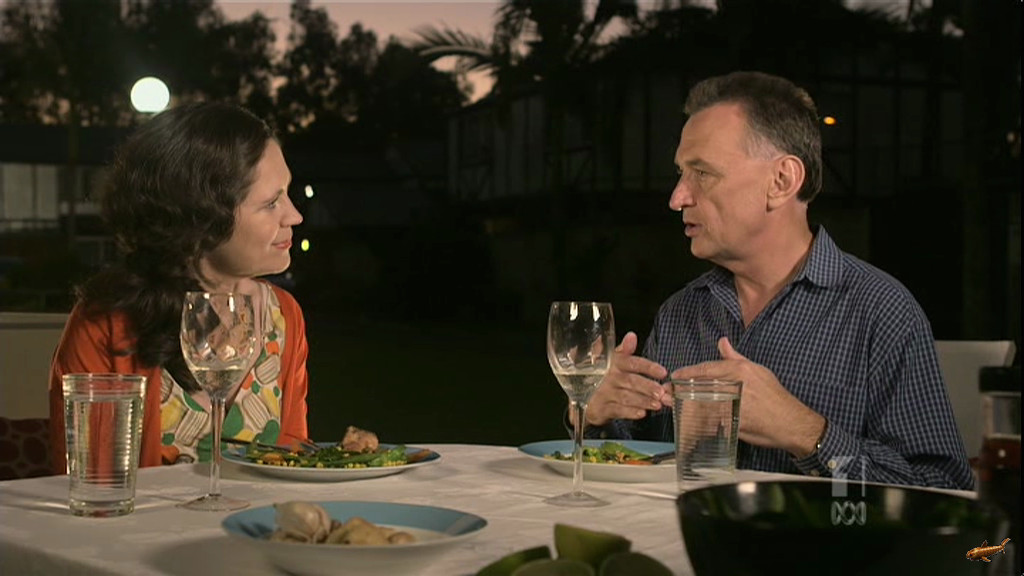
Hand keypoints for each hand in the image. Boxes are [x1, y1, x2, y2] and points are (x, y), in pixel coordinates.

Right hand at [574, 331, 669, 426]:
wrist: (581, 394)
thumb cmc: (602, 376)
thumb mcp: (612, 360)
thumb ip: (625, 350)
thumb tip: (631, 336)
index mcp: (613, 363)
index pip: (632, 362)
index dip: (648, 367)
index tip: (663, 372)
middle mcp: (608, 377)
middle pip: (630, 381)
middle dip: (647, 387)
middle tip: (661, 392)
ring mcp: (603, 393)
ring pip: (626, 397)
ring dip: (642, 401)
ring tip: (656, 404)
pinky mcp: (600, 408)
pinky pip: (617, 410)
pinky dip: (630, 412)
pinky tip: (641, 413)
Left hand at [671, 337, 824, 457]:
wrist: (791, 423)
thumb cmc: (775, 396)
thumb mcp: (758, 370)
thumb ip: (735, 357)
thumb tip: (722, 341)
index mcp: (739, 370)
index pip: (707, 368)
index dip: (687, 373)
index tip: (674, 377)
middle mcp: (735, 385)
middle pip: (699, 386)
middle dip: (680, 389)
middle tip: (665, 392)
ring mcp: (733, 404)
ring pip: (701, 404)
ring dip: (683, 404)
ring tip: (670, 405)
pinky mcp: (733, 422)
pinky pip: (711, 421)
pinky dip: (698, 421)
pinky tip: (686, 422)